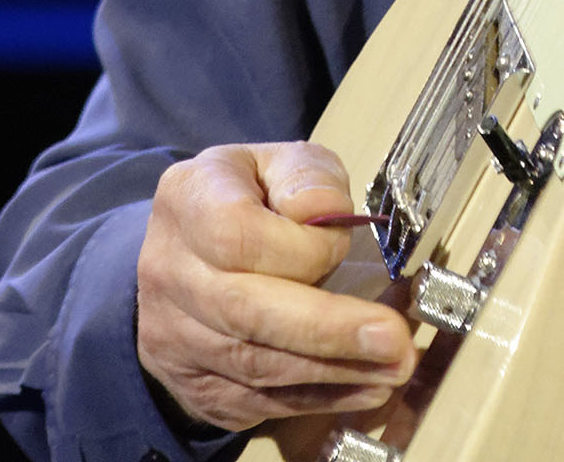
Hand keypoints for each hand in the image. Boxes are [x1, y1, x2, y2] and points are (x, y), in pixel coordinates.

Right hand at [136, 141, 415, 432]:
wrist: (188, 252)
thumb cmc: (249, 198)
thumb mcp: (278, 163)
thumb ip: (306, 176)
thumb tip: (325, 208)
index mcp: (188, 201)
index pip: (236, 235)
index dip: (298, 248)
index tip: (344, 247)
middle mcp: (169, 272)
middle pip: (245, 312)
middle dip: (328, 330)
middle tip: (394, 340)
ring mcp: (173, 337)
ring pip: (253, 365)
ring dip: (331, 371)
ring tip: (393, 367)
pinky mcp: (192, 385)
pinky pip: (255, 401)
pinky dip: (315, 398)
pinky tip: (364, 388)